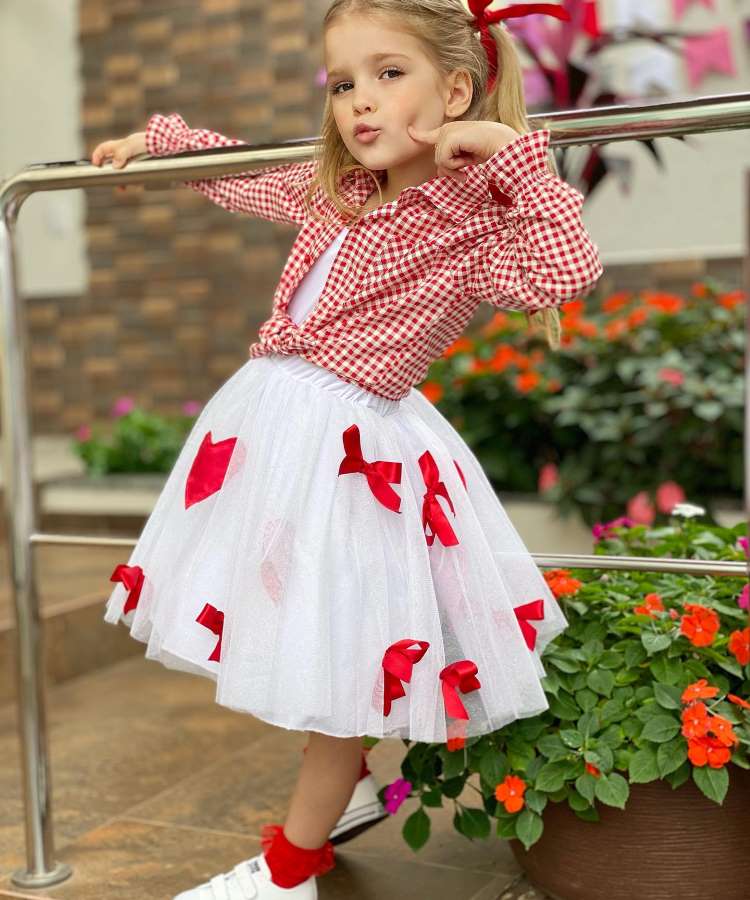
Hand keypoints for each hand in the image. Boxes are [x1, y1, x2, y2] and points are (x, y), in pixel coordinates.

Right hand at [91, 131, 147, 191]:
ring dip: (121, 179)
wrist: (160, 144)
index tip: (95, 165)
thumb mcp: (131, 146)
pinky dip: (133, 181)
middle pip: (111, 163)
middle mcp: (123, 153)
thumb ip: (121, 154)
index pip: (102, 150)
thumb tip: (115, 166)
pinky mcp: (139, 165)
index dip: (96, 156)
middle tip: (109, 180)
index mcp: (118, 146)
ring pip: (122, 171)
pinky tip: (136, 186)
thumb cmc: (144, 142)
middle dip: (109, 172)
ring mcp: (131, 159)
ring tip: (122, 187)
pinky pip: (133, 175)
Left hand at [407, 121, 521, 182]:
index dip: (420, 135)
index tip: (410, 131)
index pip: (433, 135)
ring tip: (470, 160)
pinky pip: (444, 161)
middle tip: (468, 165)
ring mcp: (448, 131)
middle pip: (437, 159)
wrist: (506, 146)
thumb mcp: (469, 158)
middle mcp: (449, 129)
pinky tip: (468, 158)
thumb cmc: (493, 151)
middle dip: (452, 168)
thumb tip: (439, 172)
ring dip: (456, 167)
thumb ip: (453, 163)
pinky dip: (457, 165)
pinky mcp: (450, 137)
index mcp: (454, 131)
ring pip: (440, 162)